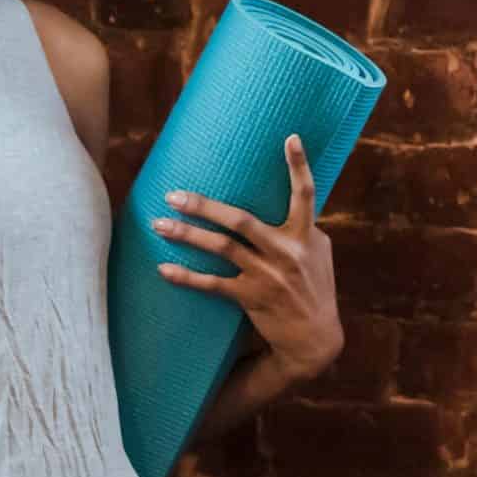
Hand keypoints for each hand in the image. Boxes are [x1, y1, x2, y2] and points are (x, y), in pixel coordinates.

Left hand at [156, 134, 342, 382]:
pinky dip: (186, 277)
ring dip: (187, 236)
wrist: (315, 339)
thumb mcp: (317, 254)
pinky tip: (164, 269)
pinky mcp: (252, 298)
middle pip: (241, 220)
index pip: (306, 194)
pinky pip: (212, 285)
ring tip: (159, 224)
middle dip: (205, 206)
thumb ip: (302, 227)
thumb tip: (287, 197)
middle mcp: (286, 252)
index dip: (299, 165)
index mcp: (306, 236)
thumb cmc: (315, 288)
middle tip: (173, 195)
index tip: (290, 137)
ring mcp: (267, 275)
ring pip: (221, 249)